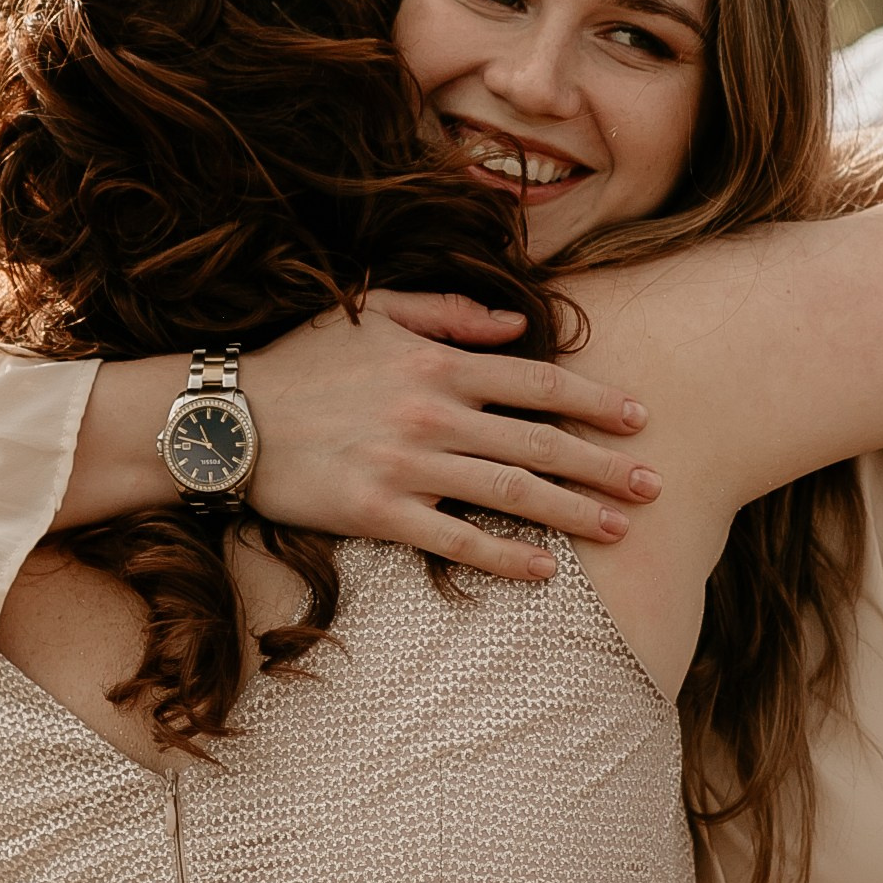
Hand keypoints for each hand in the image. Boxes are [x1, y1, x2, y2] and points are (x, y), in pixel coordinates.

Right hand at [241, 295, 658, 582]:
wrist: (226, 416)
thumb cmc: (301, 360)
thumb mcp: (375, 311)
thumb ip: (451, 314)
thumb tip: (518, 322)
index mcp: (437, 363)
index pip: (537, 381)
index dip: (595, 399)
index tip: (639, 417)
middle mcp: (433, 413)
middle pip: (540, 441)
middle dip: (604, 465)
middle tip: (655, 484)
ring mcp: (409, 465)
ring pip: (510, 491)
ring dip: (572, 512)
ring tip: (621, 528)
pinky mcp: (380, 512)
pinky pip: (457, 539)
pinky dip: (506, 555)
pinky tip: (545, 571)